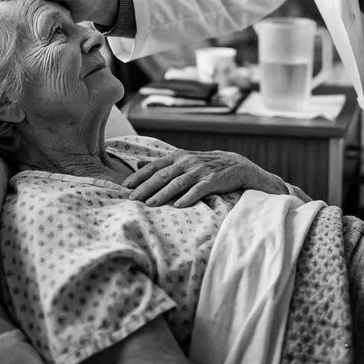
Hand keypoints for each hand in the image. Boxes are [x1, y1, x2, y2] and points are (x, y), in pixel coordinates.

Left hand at [121, 149, 287, 207]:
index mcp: (179, 157)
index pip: (155, 167)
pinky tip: (179, 206)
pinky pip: (199, 189)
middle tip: (131, 199)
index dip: (139, 176)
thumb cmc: (206, 166)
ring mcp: (200, 171)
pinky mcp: (214, 180)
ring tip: (150, 205)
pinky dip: (188, 197)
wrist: (238, 166)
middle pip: (162, 175)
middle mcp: (188, 162)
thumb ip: (161, 163)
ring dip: (163, 194)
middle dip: (146, 187)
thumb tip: (137, 163)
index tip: (125, 187)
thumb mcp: (183, 161)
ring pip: (178, 182)